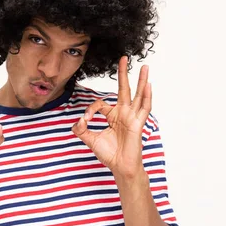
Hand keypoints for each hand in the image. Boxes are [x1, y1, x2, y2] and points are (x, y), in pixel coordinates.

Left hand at [72, 56, 150, 176]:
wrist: (120, 167)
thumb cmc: (110, 154)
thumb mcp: (91, 140)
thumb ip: (81, 130)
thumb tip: (77, 121)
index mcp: (113, 116)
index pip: (101, 103)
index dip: (90, 109)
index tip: (84, 121)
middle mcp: (124, 114)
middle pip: (124, 89)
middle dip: (123, 74)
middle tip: (124, 58)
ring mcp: (132, 117)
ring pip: (138, 95)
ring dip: (142, 81)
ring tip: (145, 66)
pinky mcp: (138, 124)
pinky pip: (144, 108)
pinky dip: (147, 97)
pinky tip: (148, 85)